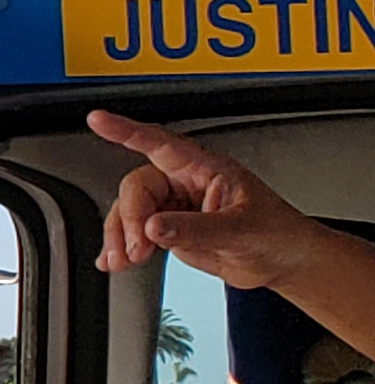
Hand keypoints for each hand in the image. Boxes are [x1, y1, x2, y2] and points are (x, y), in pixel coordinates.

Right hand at [87, 111, 320, 283]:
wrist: (284, 263)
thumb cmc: (277, 234)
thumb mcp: (240, 230)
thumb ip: (195, 228)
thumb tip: (153, 226)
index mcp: (205, 169)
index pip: (159, 143)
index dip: (126, 130)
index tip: (98, 120)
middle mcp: (185, 183)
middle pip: (138, 188)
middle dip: (131, 218)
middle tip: (138, 245)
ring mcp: (175, 208)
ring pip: (130, 212)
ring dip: (121, 237)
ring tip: (127, 260)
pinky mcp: (170, 231)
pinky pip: (134, 234)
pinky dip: (122, 248)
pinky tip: (114, 260)